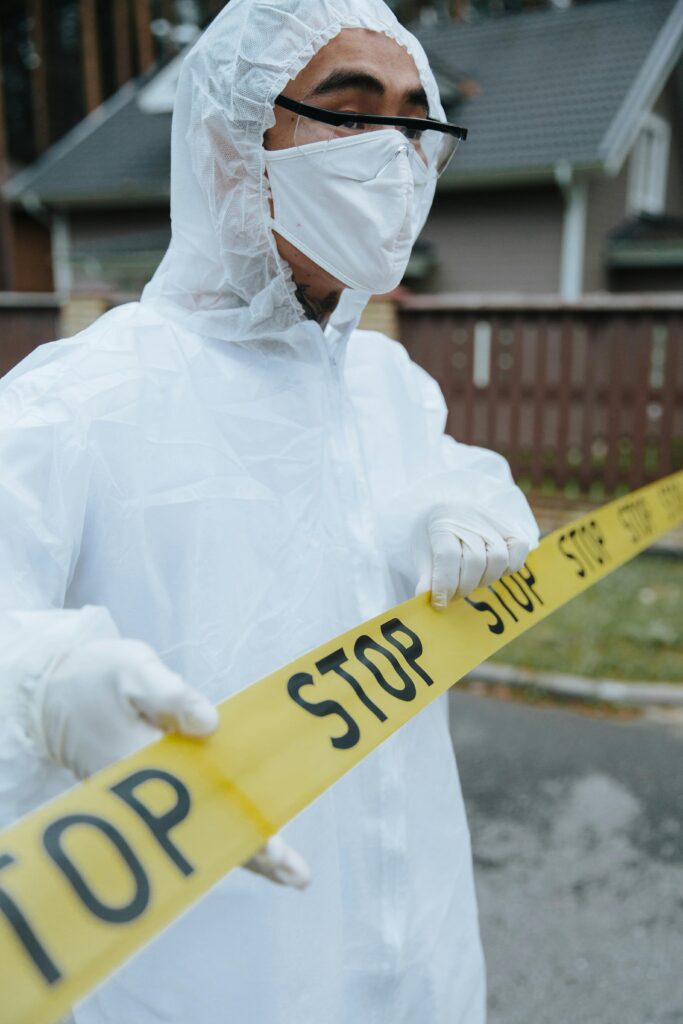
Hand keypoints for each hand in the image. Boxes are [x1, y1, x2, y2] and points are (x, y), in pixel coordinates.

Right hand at [29, 637, 309, 888]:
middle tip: (297, 874)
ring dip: (247, 849)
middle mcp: (144, 794)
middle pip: (204, 832)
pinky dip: (229, 829)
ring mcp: (146, 799)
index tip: (271, 846)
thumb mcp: (134, 671)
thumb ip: (170, 695)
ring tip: (294, 873)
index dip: (235, 826)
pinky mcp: (152, 793)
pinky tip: (261, 841)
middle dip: (251, 853)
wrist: (55, 693)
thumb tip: (209, 723)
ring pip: (202, 832)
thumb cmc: (98, 678)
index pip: (196, 803)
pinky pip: (195, 818)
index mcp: (141, 762)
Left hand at [416, 503, 534, 607]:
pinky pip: (519, 549)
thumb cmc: (432, 538)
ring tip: (471, 582)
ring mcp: (492, 520)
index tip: (439, 603)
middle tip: (455, 594)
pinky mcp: (510, 526)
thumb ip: (426, 576)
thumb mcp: (421, 554)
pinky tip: (491, 570)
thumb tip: (424, 597)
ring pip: (498, 557)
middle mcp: (469, 517)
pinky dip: (508, 567)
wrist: (446, 512)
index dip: (445, 584)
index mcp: (442, 522)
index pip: (448, 555)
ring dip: (485, 579)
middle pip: (475, 560)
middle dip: (464, 586)